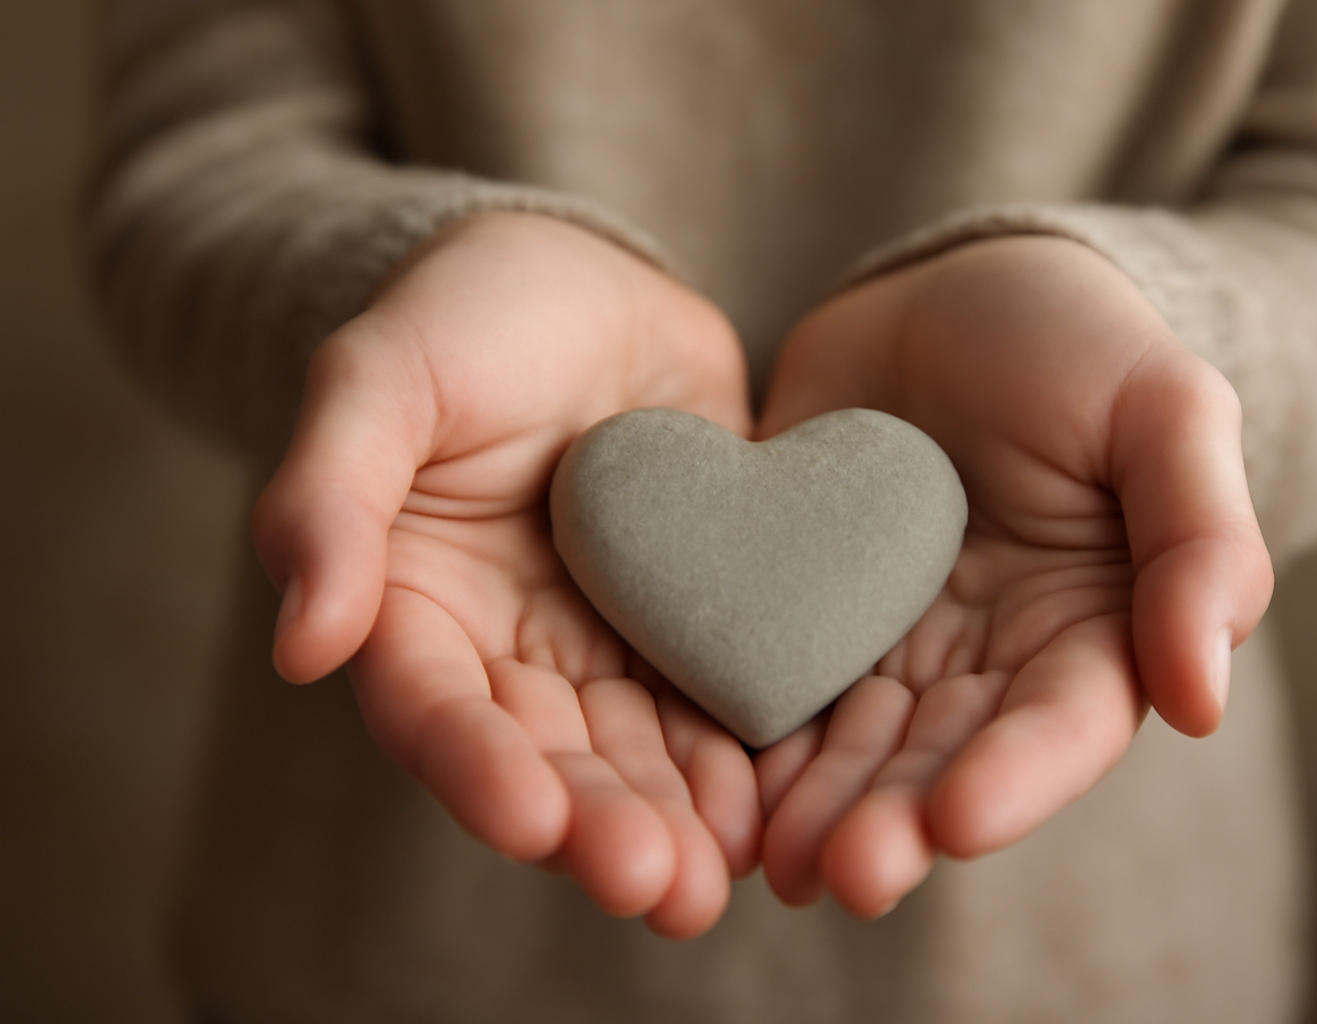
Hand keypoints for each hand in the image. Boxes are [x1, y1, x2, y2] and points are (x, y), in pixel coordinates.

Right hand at [252, 212, 757, 937]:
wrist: (583, 275)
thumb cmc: (462, 312)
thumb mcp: (381, 375)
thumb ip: (331, 495)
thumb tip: (303, 644)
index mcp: (414, 603)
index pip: (434, 707)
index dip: (478, 768)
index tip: (531, 823)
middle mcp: (508, 643)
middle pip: (546, 756)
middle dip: (600, 826)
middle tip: (662, 889)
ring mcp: (602, 637)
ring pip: (637, 750)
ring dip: (678, 820)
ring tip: (723, 880)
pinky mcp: (689, 615)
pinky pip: (715, 695)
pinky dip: (743, 754)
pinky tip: (782, 804)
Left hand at [754, 235, 1272, 916]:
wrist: (958, 290)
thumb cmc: (1084, 344)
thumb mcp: (1168, 413)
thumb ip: (1201, 543)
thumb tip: (1203, 699)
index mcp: (1086, 631)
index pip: (1060, 725)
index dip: (1015, 778)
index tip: (956, 823)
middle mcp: (984, 660)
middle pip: (942, 758)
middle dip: (895, 819)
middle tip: (841, 874)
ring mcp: (887, 639)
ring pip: (851, 741)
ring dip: (815, 806)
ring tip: (771, 860)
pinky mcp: (803, 606)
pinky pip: (772, 675)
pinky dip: (745, 732)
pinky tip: (710, 781)